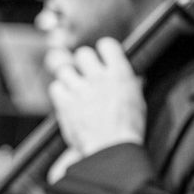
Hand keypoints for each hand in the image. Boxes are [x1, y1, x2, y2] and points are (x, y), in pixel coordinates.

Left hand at [47, 38, 144, 157]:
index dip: (102, 50)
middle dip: (82, 63)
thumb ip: (130, 85)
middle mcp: (98, 77)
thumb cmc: (128, 130)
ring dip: (68, 77)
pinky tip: (67, 100)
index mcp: (120, 74)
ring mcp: (79, 89)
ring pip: (64, 68)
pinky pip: (55, 87)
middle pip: (82, 54)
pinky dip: (59, 93)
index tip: (101, 57)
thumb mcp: (137, 102)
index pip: (107, 45)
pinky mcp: (64, 102)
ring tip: (75, 89)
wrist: (111, 149)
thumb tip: (132, 77)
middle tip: (85, 75)